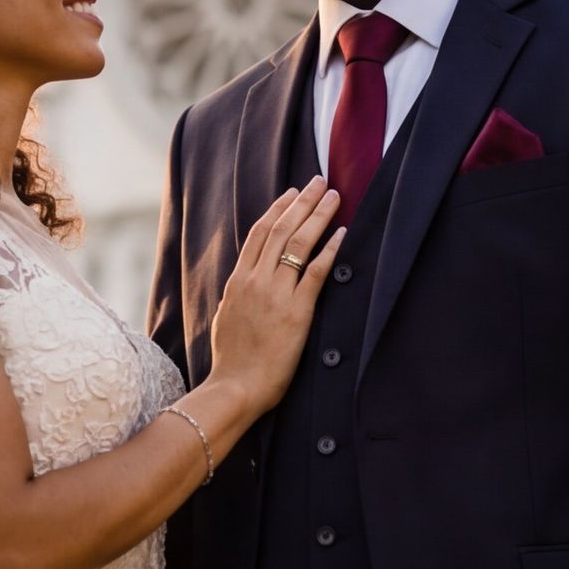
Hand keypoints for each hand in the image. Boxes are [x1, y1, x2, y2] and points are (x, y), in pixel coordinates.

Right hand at [202, 183, 345, 421]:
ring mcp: (276, 294)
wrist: (237, 385)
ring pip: (298, 244)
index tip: (292, 193)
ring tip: (334, 197)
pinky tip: (343, 233)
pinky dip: (330, 250)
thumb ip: (236, 296)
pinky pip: (316, 273)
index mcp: (238, 281)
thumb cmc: (232, 359)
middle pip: (280, 230)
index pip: (259, 234)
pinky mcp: (297, 311)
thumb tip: (241, 285)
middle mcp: (256, 281)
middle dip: (302, 202)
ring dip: (318, 216)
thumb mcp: (226, 318)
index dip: (277, 209)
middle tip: (319, 182)